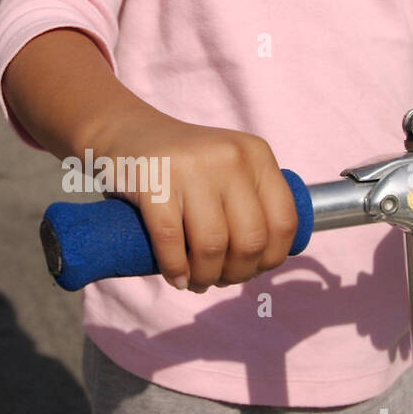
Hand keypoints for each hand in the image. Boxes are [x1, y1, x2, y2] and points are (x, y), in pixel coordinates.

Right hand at [90, 111, 296, 291]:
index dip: (270, 259)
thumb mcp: (229, 167)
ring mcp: (191, 166)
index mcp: (257, 154)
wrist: (128, 131)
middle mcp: (230, 156)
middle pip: (250, 239)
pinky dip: (175, 269)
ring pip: (212, 245)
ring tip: (197, 282)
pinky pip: (171, 240)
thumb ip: (252, 201)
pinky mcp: (153, 180)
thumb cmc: (185, 165)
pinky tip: (176, 277)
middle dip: (237, 274)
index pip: (284, 222)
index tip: (251, 270)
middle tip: (220, 279)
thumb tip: (265, 261)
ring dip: (206, 277)